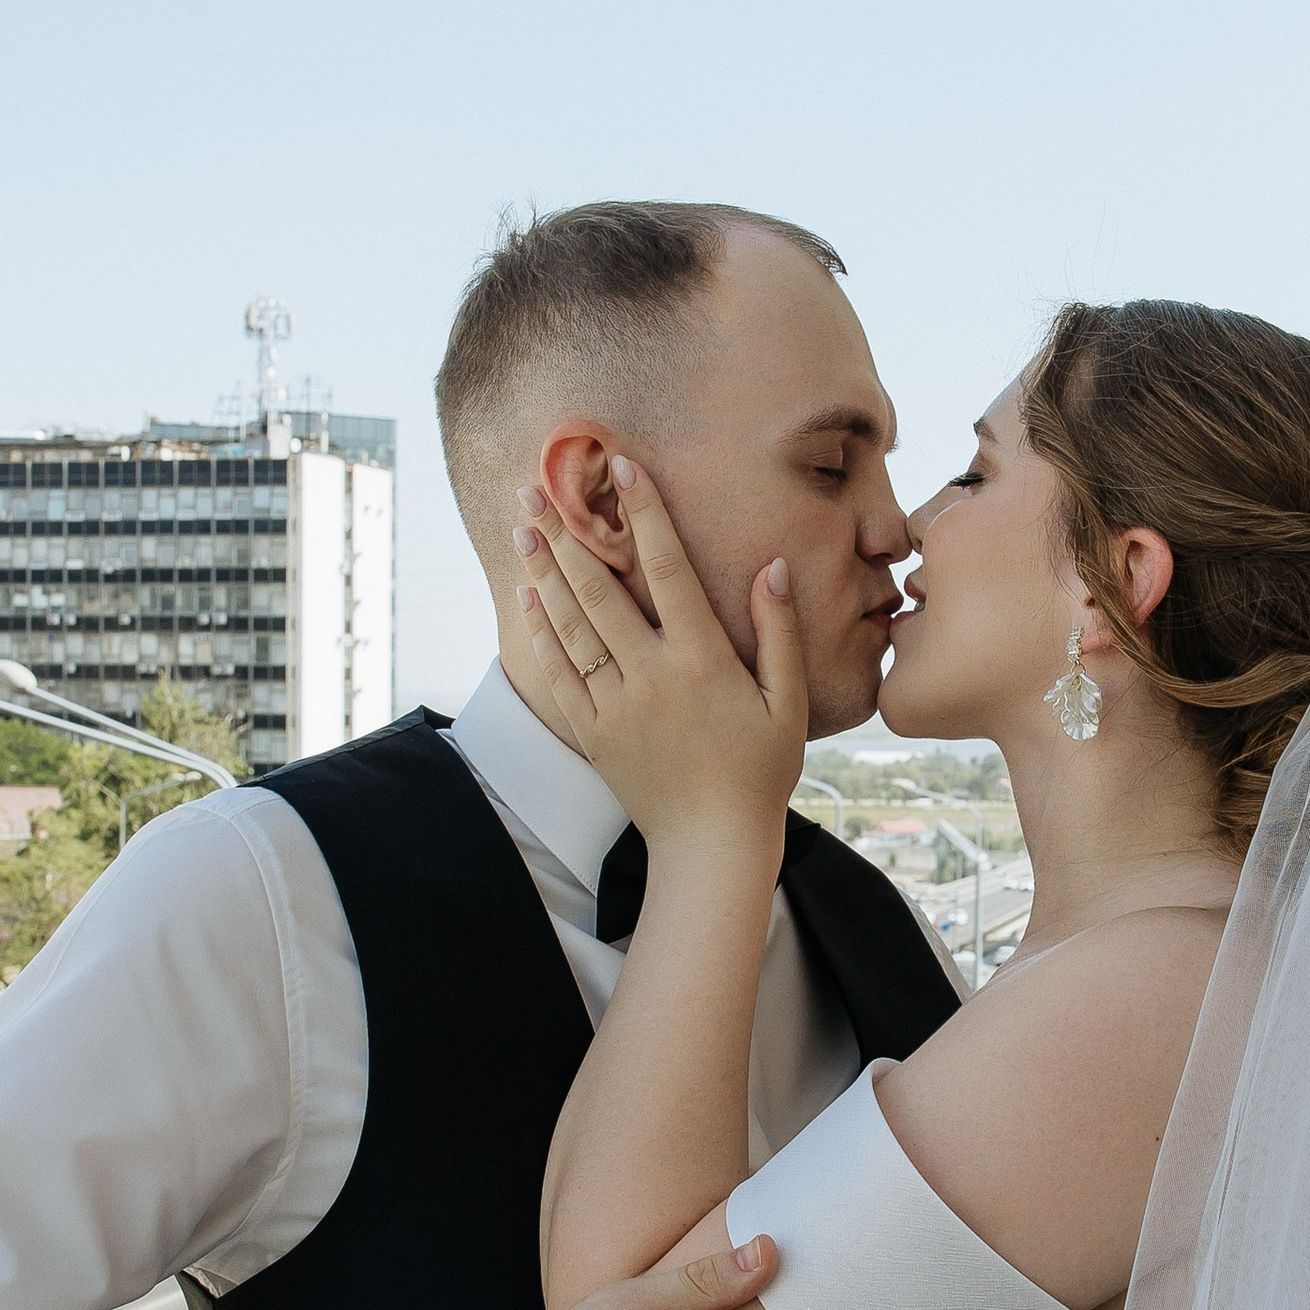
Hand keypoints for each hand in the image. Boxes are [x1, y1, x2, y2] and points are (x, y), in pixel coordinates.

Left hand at [512, 460, 805, 855]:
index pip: (668, 569)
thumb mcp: (787, 702)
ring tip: (521, 530)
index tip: (624, 465)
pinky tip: (528, 599)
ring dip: (543, 574)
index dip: (646, 513)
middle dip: (566, 534)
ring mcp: (616, 705)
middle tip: (534, 490)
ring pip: (571, 626)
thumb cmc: (760, 772)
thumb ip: (778, 632)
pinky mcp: (593, 732)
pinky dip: (541, 634)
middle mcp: (652, 675)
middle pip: (600, 590)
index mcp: (703, 660)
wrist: (712, 844)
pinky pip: (559, 675)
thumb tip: (771, 567)